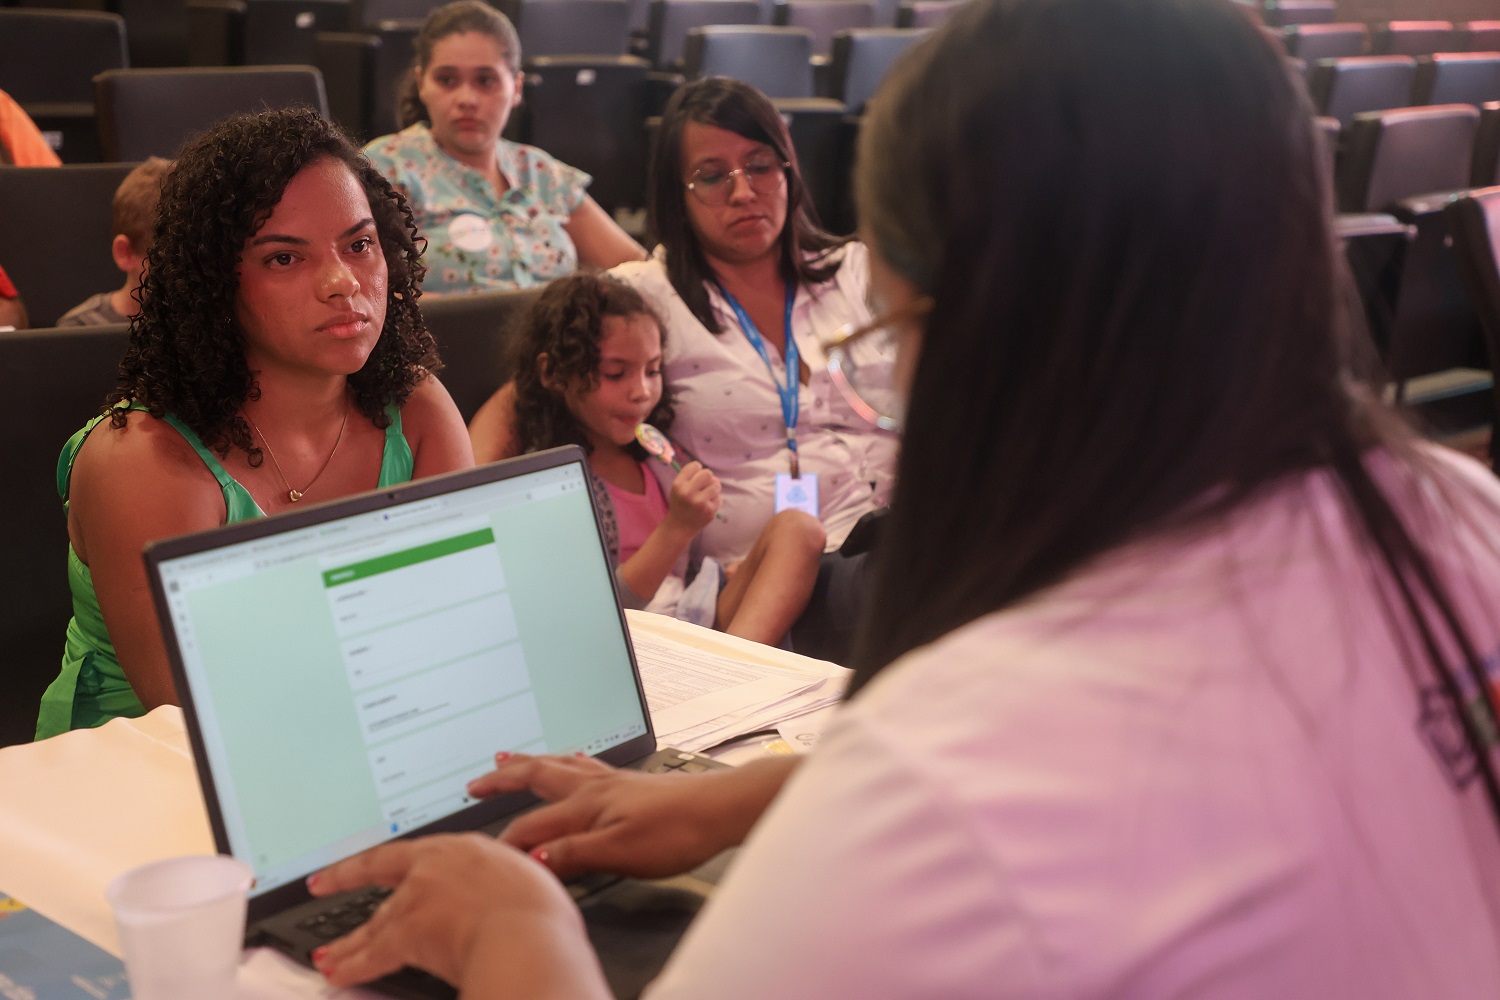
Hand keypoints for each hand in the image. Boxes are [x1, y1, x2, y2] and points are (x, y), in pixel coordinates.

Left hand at [307, 833, 604, 996]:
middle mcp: (431, 869)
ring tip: (329, 955)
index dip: (385, 852)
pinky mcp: (408, 936)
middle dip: (344, 882)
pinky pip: (372, 956)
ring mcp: (416, 901)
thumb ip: (499, 881)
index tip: (364, 856)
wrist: (525, 934)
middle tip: (322, 884)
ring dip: (348, 942)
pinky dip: (352, 966)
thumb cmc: (536, 912)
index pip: (409, 850)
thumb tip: (503, 890)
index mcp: (460, 849)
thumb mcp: (523, 877)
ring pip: (373, 922)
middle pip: (379, 879)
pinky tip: (337, 973)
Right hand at [466, 752, 775, 878]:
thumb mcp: (621, 853)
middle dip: (503, 779)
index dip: (507, 845)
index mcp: (586, 805)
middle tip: (476, 782)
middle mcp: (594, 786)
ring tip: (508, 758)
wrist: (721, 808)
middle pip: (538, 776)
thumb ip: (574, 854)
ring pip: (560, 765)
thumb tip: (533, 857)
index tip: (487, 859)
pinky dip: (565, 762)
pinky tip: (571, 761)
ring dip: (530, 763)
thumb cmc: (677, 831)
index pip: (532, 826)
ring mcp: (613, 781)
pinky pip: (584, 764)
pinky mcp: (630, 782)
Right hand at [664, 461, 720, 534]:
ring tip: (707, 494)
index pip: (695, 466)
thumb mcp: (676, 488)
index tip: (696, 477)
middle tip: (704, 485)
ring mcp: (700, 503)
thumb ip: (689, 476)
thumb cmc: (680, 503)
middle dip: (708, 478)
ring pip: (716, 484)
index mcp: (678, 485)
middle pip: (708, 473)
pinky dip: (716, 499)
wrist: (679, 527)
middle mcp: (688, 493)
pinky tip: (708, 504)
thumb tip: (706, 469)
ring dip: (713, 488)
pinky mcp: (710, 511)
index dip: (697, 469)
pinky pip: (720, 497)